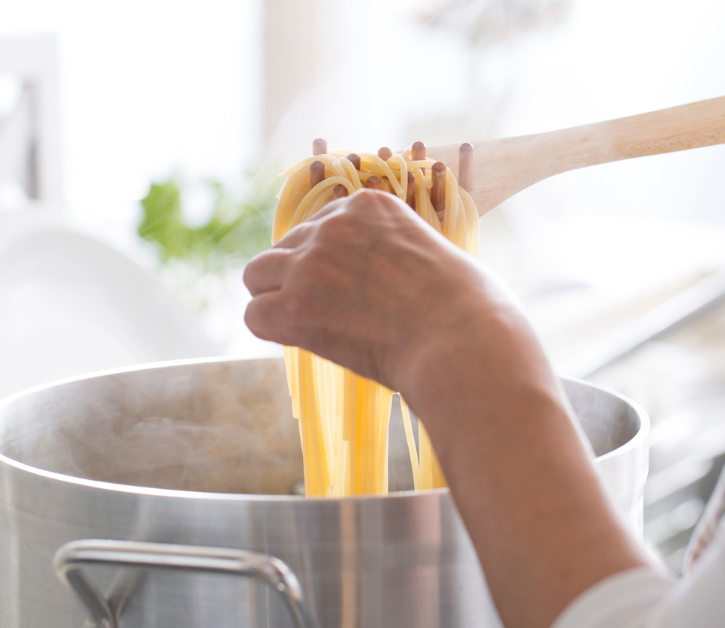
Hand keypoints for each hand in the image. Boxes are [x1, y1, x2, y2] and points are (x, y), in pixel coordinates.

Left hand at [243, 190, 647, 627]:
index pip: (319, 225)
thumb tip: (378, 278)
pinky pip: (254, 315)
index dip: (329, 262)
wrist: (466, 346)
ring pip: (256, 276)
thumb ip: (394, 252)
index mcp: (370, 206)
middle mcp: (334, 225)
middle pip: (284, 248)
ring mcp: (311, 264)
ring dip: (275, 299)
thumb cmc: (471, 312)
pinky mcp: (296, 305)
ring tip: (311, 326)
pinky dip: (272, 331)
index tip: (351, 289)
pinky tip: (304, 342)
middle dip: (298, 279)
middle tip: (331, 313)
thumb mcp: (434, 254)